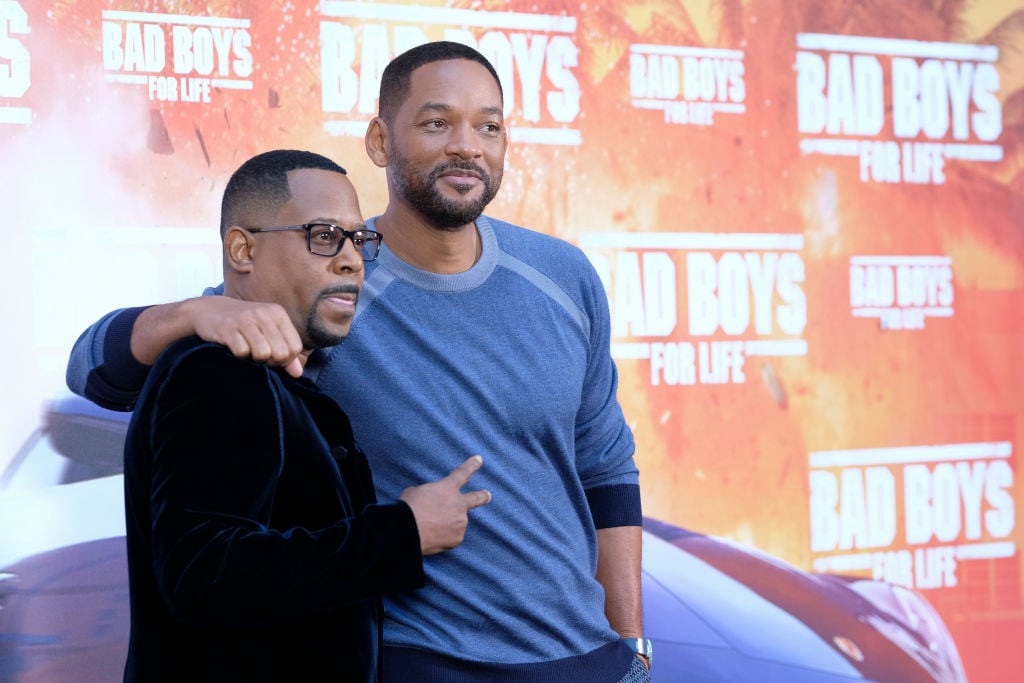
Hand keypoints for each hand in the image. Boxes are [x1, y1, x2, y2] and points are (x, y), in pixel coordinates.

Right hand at [188, 297, 303, 376]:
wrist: (208, 309)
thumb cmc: (244, 324)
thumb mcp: (268, 332)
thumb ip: (286, 351)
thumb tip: (298, 373)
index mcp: (277, 314)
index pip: (295, 347)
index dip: (287, 360)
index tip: (274, 358)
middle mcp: (264, 314)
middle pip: (281, 353)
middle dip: (271, 362)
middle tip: (259, 357)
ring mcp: (245, 320)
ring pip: (263, 354)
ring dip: (255, 360)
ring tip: (248, 352)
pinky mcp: (227, 328)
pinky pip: (242, 352)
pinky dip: (239, 355)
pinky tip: (234, 348)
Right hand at [400, 455, 490, 554]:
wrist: (408, 530)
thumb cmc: (408, 508)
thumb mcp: (415, 492)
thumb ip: (427, 495)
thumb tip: (428, 503)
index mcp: (448, 487)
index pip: (463, 473)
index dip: (472, 465)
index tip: (479, 459)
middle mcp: (459, 504)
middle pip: (476, 498)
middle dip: (483, 496)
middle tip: (488, 495)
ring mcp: (460, 522)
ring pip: (456, 522)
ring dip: (447, 524)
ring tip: (429, 527)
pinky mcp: (458, 538)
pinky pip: (451, 537)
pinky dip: (443, 537)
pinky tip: (431, 536)